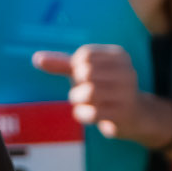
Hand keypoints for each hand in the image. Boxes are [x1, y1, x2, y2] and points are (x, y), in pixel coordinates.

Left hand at [35, 42, 165, 146]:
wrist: (135, 115)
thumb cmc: (105, 88)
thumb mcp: (85, 72)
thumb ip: (61, 64)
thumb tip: (36, 58)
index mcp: (119, 56)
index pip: (85, 55)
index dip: (75, 67)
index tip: (82, 75)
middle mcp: (127, 72)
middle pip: (86, 72)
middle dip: (77, 84)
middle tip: (82, 91)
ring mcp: (127, 93)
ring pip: (89, 93)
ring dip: (77, 99)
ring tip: (82, 102)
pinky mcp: (123, 114)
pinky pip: (93, 113)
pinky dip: (82, 114)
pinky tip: (85, 114)